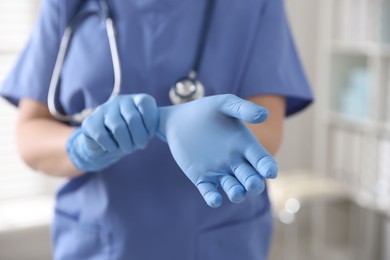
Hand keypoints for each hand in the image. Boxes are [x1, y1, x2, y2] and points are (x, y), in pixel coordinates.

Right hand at [66, 94, 157, 171]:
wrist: (107, 146)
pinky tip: (112, 147)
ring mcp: (103, 109)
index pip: (145, 103)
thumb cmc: (132, 136)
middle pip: (133, 118)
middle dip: (139, 137)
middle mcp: (120, 100)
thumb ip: (153, 126)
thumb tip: (160, 129)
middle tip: (140, 146)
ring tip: (128, 148)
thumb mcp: (146, 130)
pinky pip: (102, 135)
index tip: (150, 134)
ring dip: (126, 143)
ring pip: (118, 128)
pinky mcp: (90, 122)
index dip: (150, 122)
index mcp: (136, 100)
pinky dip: (110, 146)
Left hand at [158, 94, 277, 207]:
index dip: (268, 167)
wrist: (178, 120)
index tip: (269, 171)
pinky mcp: (202, 178)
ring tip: (237, 193)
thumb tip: (264, 115)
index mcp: (245, 145)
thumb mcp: (224, 104)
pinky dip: (213, 198)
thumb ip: (243, 108)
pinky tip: (214, 199)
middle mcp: (236, 161)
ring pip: (234, 189)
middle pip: (251, 178)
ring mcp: (219, 172)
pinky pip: (210, 192)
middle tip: (252, 183)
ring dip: (237, 193)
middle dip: (254, 183)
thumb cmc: (205, 110)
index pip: (262, 160)